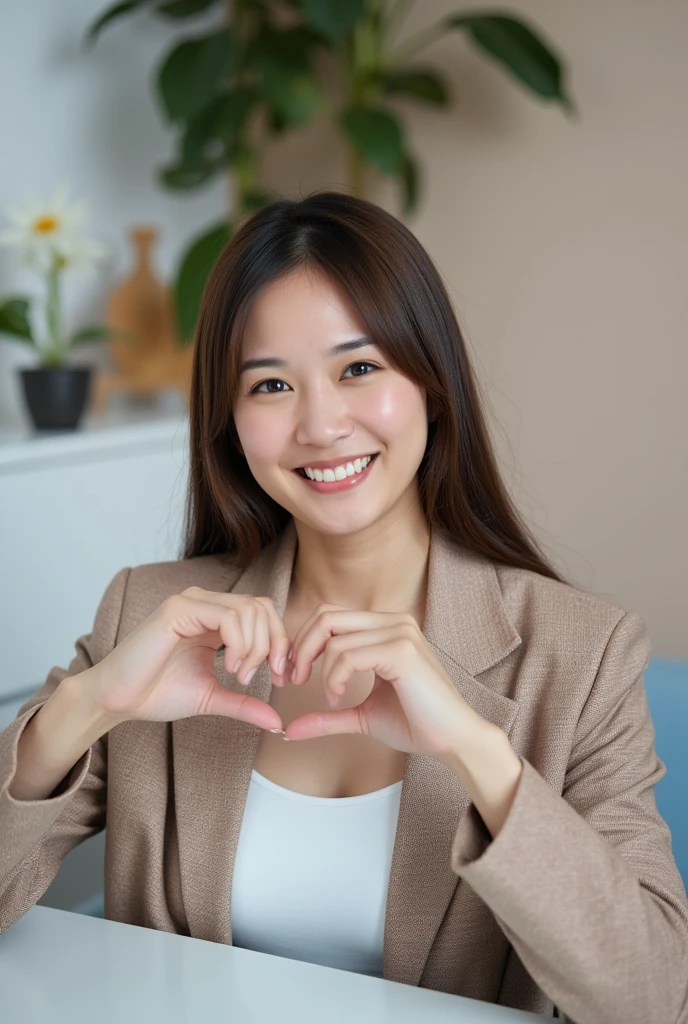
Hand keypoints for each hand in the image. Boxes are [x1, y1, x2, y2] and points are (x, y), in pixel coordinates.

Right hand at [82, 588, 289, 732]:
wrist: (117, 700)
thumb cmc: (157, 693)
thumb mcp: (212, 697)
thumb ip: (244, 703)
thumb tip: (278, 721)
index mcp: (214, 616)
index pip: (263, 611)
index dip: (280, 642)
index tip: (281, 677)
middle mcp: (205, 602)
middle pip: (261, 607)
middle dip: (274, 645)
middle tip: (267, 678)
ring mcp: (191, 602)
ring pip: (248, 610)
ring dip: (255, 648)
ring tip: (241, 677)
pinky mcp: (178, 610)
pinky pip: (227, 617)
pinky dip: (239, 644)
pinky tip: (230, 669)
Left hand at [281, 604, 488, 756]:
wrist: (452, 740)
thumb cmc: (414, 723)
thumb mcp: (361, 715)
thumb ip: (327, 715)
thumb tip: (288, 730)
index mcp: (386, 627)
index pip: (331, 615)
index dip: (304, 641)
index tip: (294, 673)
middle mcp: (394, 622)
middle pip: (326, 616)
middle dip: (301, 648)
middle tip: (294, 679)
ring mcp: (400, 633)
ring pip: (334, 639)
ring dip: (320, 673)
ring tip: (331, 698)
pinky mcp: (401, 651)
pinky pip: (347, 656)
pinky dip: (334, 678)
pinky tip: (338, 698)